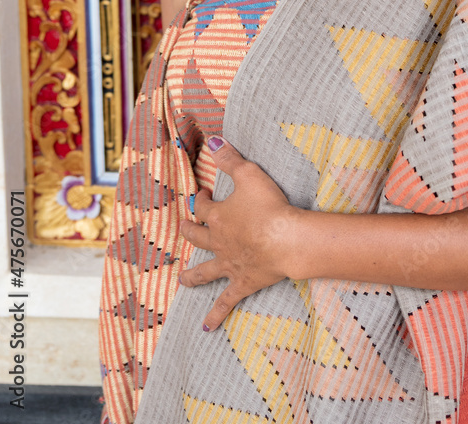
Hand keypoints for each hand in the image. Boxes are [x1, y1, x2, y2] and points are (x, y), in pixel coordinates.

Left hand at [179, 138, 293, 330]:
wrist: (286, 240)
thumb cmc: (269, 206)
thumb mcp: (249, 174)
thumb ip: (230, 158)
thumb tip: (212, 140)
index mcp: (218, 216)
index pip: (202, 206)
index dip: (201, 198)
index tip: (205, 191)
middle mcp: (218, 242)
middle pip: (197, 237)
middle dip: (190, 230)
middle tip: (185, 227)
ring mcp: (229, 264)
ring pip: (205, 270)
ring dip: (192, 276)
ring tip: (182, 281)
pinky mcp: (242, 282)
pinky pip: (226, 301)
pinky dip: (216, 314)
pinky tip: (206, 327)